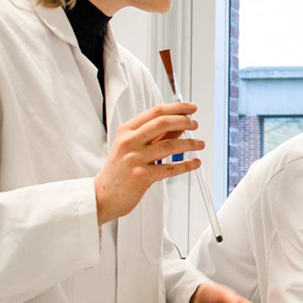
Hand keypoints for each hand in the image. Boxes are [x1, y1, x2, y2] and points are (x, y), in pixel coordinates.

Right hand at [95, 102, 204, 224]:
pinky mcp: (142, 176)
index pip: (155, 112)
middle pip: (162, 123)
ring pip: (170, 145)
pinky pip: (170, 168)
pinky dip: (187, 165)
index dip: (177, 108)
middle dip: (184, 121)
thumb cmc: (120, 170)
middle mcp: (129, 142)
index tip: (191, 108)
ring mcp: (135, 159)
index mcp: (127, 130)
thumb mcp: (133, 146)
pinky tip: (196, 163)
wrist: (103, 195)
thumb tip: (180, 124)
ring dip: (190, 143)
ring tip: (200, 144)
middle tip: (195, 124)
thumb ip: (156, 135)